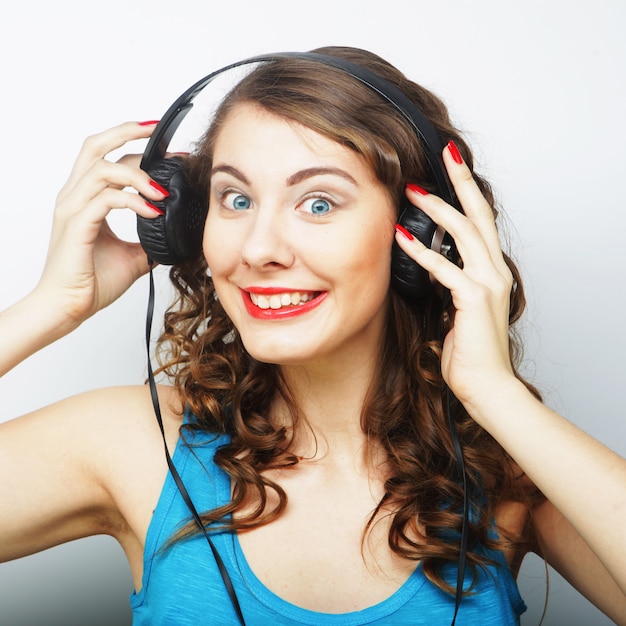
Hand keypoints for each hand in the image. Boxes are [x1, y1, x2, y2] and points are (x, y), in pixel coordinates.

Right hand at [37, 121, 167, 331]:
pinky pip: (106, 199)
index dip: (133, 145)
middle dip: (128, 132)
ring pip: (102, 169)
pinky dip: (133, 201)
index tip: (165, 146)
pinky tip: (153, 211)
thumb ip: (148, 239)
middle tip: (160, 133)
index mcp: (85, 199)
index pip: (106, 157)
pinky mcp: (77, 225)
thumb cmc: (92, 281)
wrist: (68, 307)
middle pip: (95, 147)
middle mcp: (75, 197)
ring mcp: (73, 209)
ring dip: (138, 175)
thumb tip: (173, 235)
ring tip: (162, 192)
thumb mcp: (132, 256)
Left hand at [394, 141, 515, 413]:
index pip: (480, 222)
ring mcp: (488, 283)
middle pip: (479, 213)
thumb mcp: (458, 309)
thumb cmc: (471, 352)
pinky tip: (400, 237)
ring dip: (437, 207)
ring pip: (464, 232)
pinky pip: (444, 267)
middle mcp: (495, 271)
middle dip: (461, 180)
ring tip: (412, 190)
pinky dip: (420, 251)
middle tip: (445, 152)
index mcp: (492, 271)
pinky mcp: (475, 299)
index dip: (467, 192)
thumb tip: (428, 263)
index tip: (451, 167)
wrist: (487, 386)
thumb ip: (449, 282)